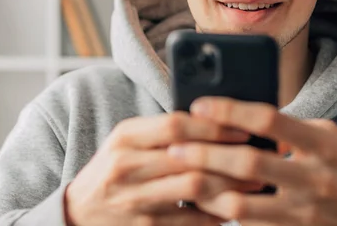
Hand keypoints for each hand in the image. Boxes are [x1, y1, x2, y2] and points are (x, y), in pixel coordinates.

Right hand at [64, 111, 261, 225]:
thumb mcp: (127, 141)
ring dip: (230, 185)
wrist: (78, 214)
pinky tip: (234, 207)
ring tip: (255, 181)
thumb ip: (161, 131)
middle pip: (189, 157)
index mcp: (125, 137)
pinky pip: (191, 221)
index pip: (175, 124)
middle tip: (258, 154)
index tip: (241, 127)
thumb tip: (214, 119)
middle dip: (229, 156)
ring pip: (194, 188)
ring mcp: (135, 200)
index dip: (212, 125)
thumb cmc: (112, 170)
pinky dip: (216, 214)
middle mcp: (127, 166)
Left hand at [166, 97, 336, 225]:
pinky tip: (203, 201)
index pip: (269, 119)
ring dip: (206, 190)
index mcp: (322, 143)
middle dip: (205, 153)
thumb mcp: (327, 138)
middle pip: (248, 163)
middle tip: (175, 147)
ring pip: (241, 204)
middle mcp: (314, 178)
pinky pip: (249, 225)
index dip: (230, 110)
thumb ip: (289, 128)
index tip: (200, 105)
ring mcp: (304, 212)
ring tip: (181, 176)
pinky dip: (222, 212)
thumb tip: (239, 118)